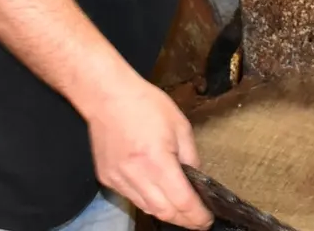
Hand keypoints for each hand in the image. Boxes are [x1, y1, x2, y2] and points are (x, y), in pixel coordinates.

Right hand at [83, 78, 212, 228]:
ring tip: (179, 209)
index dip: (197, 215)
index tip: (206, 219)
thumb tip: (197, 179)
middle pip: (165, 212)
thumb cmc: (143, 103)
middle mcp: (136, 174)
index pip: (182, 202)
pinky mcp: (108, 178)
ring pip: (147, 208)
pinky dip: (147, 200)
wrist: (106, 96)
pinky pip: (131, 198)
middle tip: (197, 219)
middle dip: (184, 220)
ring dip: (166, 212)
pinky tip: (155, 192)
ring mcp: (119, 179)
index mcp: (157, 160)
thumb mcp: (180, 125)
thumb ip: (191, 156)